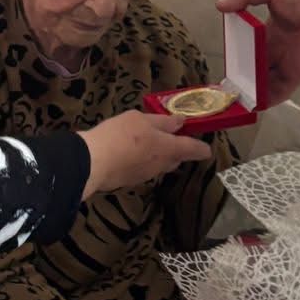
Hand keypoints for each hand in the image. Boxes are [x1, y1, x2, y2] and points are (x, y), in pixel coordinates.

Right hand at [78, 112, 208, 197]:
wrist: (92, 163)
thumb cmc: (121, 135)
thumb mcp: (141, 119)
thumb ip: (162, 122)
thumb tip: (180, 122)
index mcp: (169, 148)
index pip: (192, 149)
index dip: (201, 148)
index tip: (206, 149)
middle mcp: (161, 165)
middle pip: (176, 158)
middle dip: (176, 149)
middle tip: (170, 136)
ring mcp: (146, 175)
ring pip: (159, 164)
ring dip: (157, 155)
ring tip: (146, 141)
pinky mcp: (130, 181)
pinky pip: (143, 169)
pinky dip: (141, 160)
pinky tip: (128, 152)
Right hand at [216, 0, 299, 103]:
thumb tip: (220, 5)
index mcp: (268, 33)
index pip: (250, 48)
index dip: (239, 57)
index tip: (228, 65)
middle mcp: (276, 50)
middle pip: (256, 69)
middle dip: (244, 77)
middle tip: (228, 87)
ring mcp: (286, 64)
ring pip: (265, 82)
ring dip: (253, 90)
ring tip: (236, 100)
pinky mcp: (295, 74)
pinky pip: (280, 91)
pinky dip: (268, 100)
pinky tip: (254, 105)